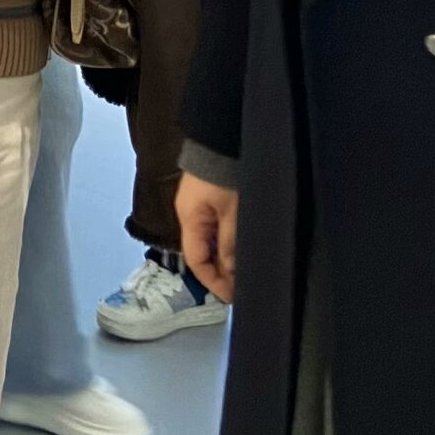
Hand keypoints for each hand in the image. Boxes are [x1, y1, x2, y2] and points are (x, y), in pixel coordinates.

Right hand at [177, 172, 238, 301]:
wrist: (221, 138)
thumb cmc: (223, 173)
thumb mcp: (232, 213)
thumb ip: (230, 245)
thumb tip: (231, 273)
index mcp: (190, 220)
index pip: (196, 261)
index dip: (214, 282)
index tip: (233, 297)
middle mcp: (189, 214)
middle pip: (202, 252)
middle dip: (220, 272)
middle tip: (242, 287)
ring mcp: (198, 205)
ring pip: (209, 241)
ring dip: (224, 257)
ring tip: (244, 270)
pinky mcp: (208, 197)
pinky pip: (214, 227)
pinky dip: (225, 242)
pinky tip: (239, 247)